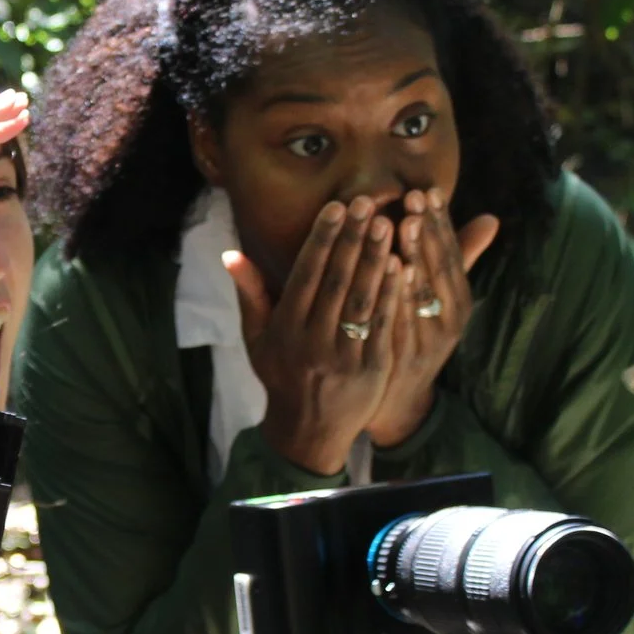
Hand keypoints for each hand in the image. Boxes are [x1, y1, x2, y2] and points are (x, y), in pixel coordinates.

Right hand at [225, 195, 405, 475]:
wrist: (307, 430)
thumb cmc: (281, 375)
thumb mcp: (257, 338)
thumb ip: (250, 294)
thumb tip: (230, 253)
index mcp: (285, 330)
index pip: (306, 274)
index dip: (323, 239)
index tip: (338, 206)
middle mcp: (312, 341)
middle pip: (336, 282)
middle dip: (354, 240)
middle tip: (370, 203)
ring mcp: (344, 357)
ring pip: (362, 300)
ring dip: (377, 260)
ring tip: (389, 225)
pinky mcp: (371, 369)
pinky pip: (383, 326)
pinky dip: (393, 296)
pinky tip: (403, 267)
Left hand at [364, 189, 498, 446]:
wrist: (397, 400)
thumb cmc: (415, 338)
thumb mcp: (440, 301)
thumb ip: (457, 260)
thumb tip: (491, 217)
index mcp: (459, 304)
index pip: (452, 256)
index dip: (441, 223)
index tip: (429, 190)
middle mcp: (450, 322)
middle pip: (440, 270)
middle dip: (426, 232)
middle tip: (413, 197)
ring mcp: (429, 341)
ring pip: (423, 294)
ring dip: (413, 257)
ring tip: (401, 223)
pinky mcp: (407, 358)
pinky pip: (402, 321)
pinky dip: (397, 294)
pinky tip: (387, 270)